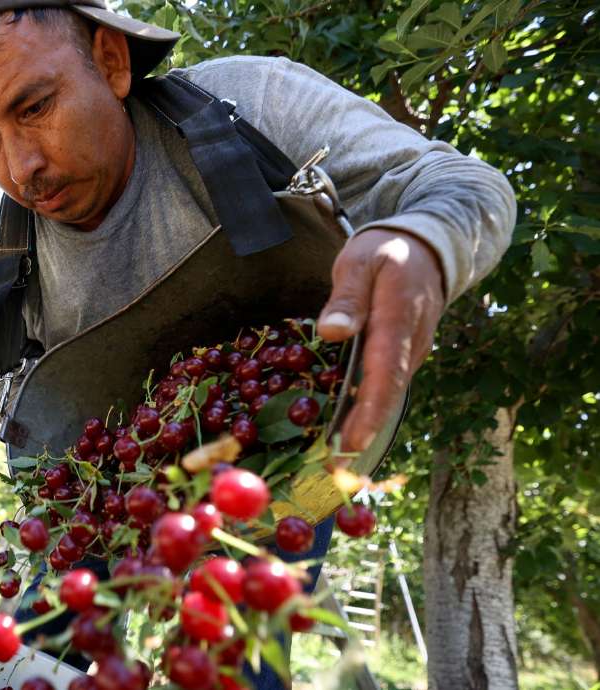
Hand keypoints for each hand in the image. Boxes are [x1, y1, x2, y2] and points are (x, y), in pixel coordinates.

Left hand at [317, 229, 446, 452]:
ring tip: (333, 458)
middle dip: (364, 433)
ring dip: (364, 426)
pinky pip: (387, 386)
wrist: (430, 249)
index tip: (351, 442)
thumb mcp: (361, 261)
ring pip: (388, 395)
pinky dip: (367, 408)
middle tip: (334, 467)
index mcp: (399, 319)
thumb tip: (332, 331)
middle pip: (388, 395)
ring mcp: (413, 352)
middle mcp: (412, 343)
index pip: (386, 373)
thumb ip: (347, 296)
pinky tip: (343, 427)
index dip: (369, 411)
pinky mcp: (406, 356)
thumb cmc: (387, 253)